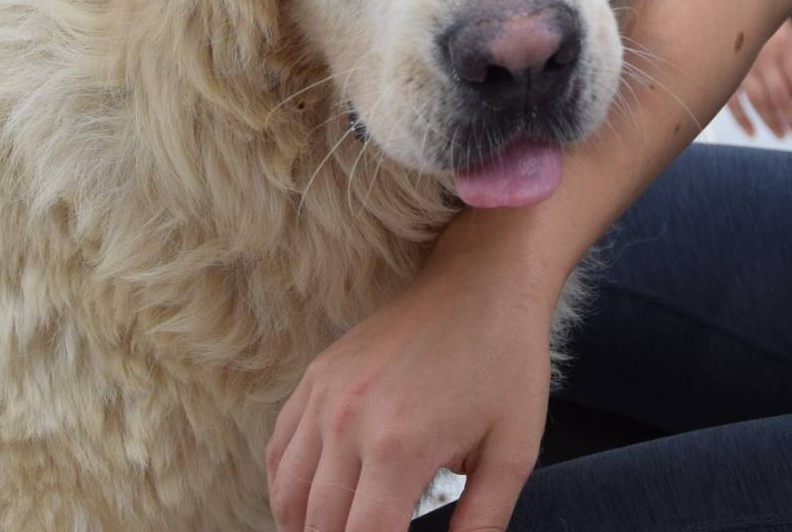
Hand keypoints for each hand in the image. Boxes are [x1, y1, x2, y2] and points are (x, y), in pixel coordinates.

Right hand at [266, 227, 555, 531]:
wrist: (480, 284)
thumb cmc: (504, 365)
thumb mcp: (512, 452)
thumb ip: (483, 522)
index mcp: (397, 445)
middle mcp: (348, 420)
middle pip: (320, 522)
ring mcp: (325, 394)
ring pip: (287, 490)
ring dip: (304, 527)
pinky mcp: (317, 375)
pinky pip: (280, 446)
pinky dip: (285, 486)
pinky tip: (307, 507)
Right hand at [726, 17, 791, 141]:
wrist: (728, 4)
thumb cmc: (764, 18)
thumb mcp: (789, 28)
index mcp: (783, 45)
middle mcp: (763, 57)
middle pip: (781, 95)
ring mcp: (741, 66)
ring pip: (758, 100)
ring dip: (771, 121)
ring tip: (782, 136)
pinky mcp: (724, 72)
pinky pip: (732, 99)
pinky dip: (741, 118)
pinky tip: (752, 132)